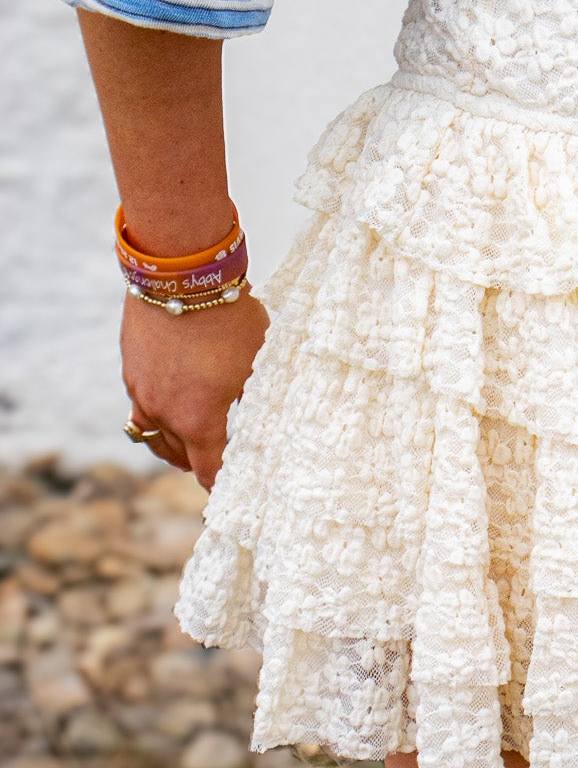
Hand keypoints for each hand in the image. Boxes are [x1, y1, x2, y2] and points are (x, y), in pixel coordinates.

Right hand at [122, 288, 269, 489]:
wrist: (183, 275)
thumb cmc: (229, 320)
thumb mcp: (257, 363)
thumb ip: (252, 397)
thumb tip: (256, 413)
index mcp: (198, 421)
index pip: (207, 471)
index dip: (219, 485)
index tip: (228, 492)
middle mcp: (163, 412)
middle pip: (178, 456)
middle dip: (196, 463)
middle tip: (213, 467)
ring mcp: (140, 391)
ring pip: (152, 433)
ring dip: (171, 442)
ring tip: (187, 443)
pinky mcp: (130, 368)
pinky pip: (140, 405)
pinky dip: (156, 413)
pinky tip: (172, 401)